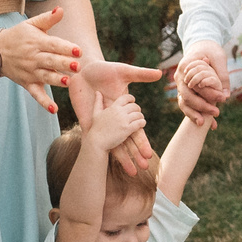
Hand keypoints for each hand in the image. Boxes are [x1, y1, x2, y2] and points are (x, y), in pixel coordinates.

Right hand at [0, 7, 81, 112]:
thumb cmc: (18, 36)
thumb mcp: (31, 24)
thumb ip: (48, 19)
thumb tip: (61, 9)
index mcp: (37, 42)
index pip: (53, 45)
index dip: (65, 48)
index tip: (78, 51)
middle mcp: (33, 57)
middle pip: (51, 61)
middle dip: (64, 64)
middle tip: (77, 66)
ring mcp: (30, 72)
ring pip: (45, 77)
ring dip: (56, 80)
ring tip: (68, 82)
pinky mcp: (27, 83)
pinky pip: (36, 94)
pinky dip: (44, 102)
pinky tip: (55, 109)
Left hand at [74, 54, 161, 173]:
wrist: (82, 71)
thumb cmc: (103, 70)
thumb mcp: (124, 72)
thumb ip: (141, 75)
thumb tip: (159, 73)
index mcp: (124, 110)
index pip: (136, 130)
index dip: (142, 142)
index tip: (148, 154)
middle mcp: (115, 119)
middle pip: (127, 140)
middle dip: (136, 154)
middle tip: (145, 167)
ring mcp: (102, 122)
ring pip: (114, 143)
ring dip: (123, 157)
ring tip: (133, 171)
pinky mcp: (89, 122)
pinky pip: (96, 138)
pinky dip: (100, 150)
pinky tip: (105, 163)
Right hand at [87, 92, 146, 151]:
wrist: (97, 142)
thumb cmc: (96, 128)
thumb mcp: (96, 113)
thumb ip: (98, 102)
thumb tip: (97, 92)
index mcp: (113, 107)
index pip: (126, 98)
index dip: (131, 99)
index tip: (133, 102)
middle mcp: (119, 112)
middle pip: (134, 106)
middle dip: (137, 109)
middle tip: (137, 113)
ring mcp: (124, 120)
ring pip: (139, 115)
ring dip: (141, 117)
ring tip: (140, 120)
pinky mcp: (127, 129)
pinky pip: (139, 123)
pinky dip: (142, 123)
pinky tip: (141, 124)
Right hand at [174, 40, 227, 123]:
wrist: (202, 46)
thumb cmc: (211, 50)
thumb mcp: (219, 58)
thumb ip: (222, 75)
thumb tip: (226, 95)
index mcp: (186, 67)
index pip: (195, 85)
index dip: (208, 94)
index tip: (222, 99)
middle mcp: (180, 77)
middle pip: (186, 96)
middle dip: (201, 107)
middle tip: (216, 113)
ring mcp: (180, 85)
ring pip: (183, 103)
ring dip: (193, 114)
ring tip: (205, 124)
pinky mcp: (185, 91)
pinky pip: (187, 104)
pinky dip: (194, 113)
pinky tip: (205, 123)